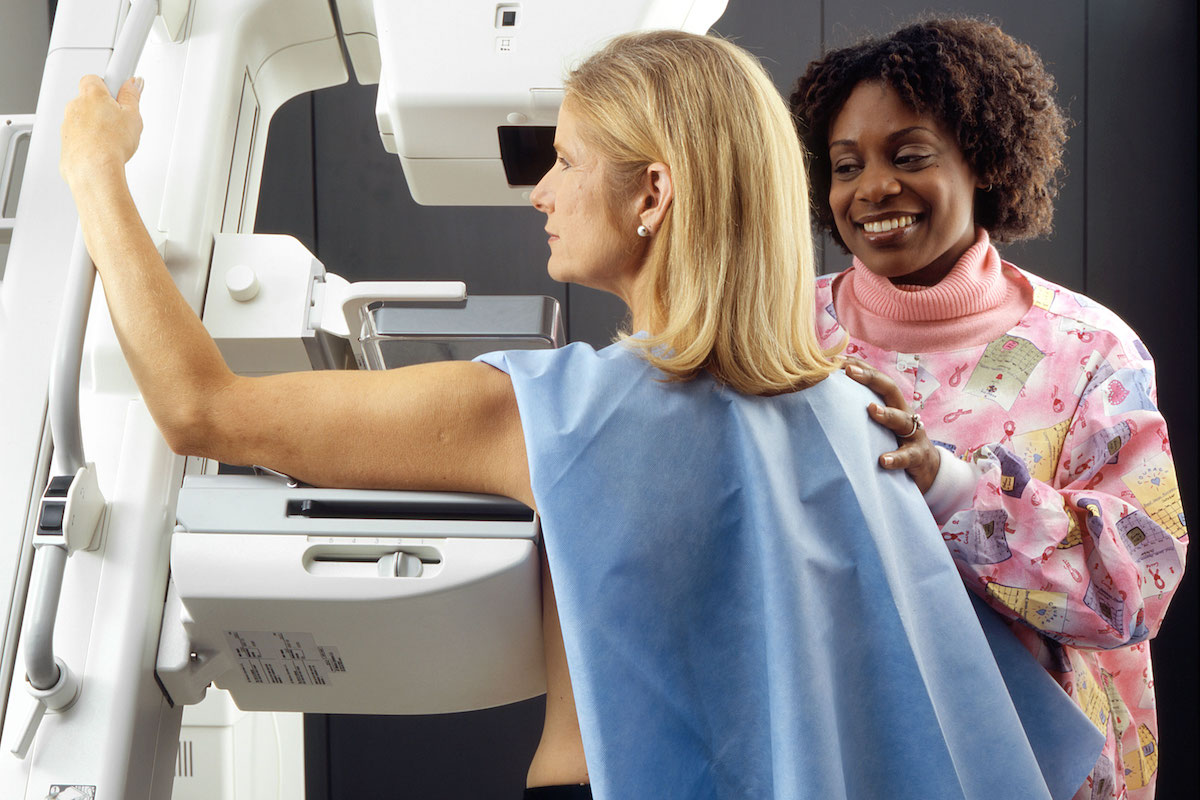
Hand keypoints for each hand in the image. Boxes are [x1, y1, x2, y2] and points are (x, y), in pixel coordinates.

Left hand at [60, 75, 143, 185]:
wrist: (94, 170)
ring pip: (83, 119)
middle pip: (89, 99)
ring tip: (113, 140)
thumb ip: (132, 97)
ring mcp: (67, 124)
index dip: (109, 85)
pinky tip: (103, 150)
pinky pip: (78, 137)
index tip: (120, 90)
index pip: (97, 78)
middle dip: (103, 108)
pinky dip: (89, 142)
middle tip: (120, 120)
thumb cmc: (110, 144)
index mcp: (91, 94)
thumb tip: (132, 84)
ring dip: (96, 126)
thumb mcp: (133, 117)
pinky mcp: (65, 142)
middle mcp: (75, 105)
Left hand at [842, 357, 939, 492]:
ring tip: (871, 409)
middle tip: (850, 372)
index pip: (878, 380)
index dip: (861, 367)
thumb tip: (829, 400)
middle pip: (891, 390)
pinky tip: (883, 460)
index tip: (838, 360)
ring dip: (886, 414)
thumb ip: (862, 412)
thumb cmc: (895, 441)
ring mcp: (914, 434)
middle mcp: (904, 413)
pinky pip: (907, 456)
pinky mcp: (917, 456)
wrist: (927, 467)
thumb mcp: (880, 424)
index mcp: (893, 404)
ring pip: (902, 420)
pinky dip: (895, 458)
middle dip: (871, 378)